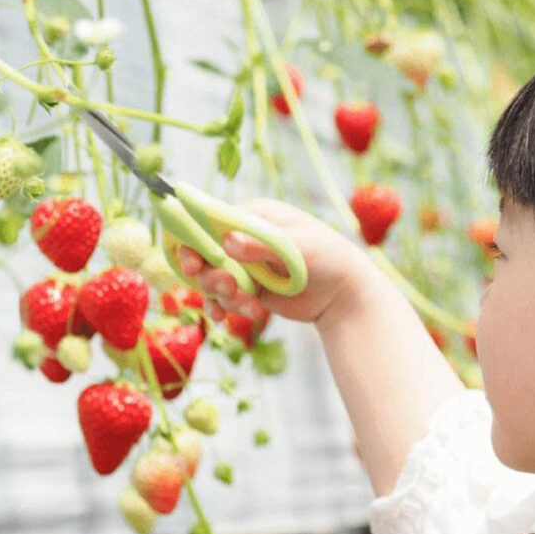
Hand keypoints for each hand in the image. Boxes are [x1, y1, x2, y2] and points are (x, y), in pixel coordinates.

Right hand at [178, 198, 372, 325]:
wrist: (344, 295)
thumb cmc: (328, 258)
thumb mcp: (299, 247)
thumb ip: (262, 245)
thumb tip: (227, 241)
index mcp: (255, 216)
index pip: (212, 220)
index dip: (194, 238)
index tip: (190, 260)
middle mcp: (244, 238)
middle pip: (205, 252)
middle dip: (208, 273)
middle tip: (225, 287)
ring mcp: (244, 265)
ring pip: (211, 278)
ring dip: (220, 294)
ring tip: (246, 304)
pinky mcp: (247, 289)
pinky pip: (222, 298)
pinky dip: (223, 308)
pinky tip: (227, 317)